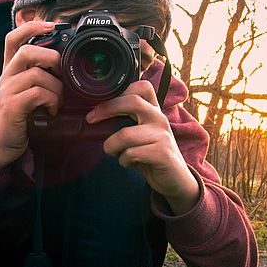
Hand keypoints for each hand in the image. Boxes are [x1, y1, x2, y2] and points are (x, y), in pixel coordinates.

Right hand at [0, 20, 62, 168]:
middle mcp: (6, 76)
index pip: (13, 38)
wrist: (0, 145)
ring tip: (58, 103)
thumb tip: (64, 65)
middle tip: (62, 73)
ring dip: (56, 89)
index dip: (31, 27)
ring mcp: (6, 91)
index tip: (52, 25)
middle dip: (51, 58)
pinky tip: (51, 112)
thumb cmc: (19, 119)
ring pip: (37, 75)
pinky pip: (37, 94)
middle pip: (26, 51)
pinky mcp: (12, 107)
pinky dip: (51, 102)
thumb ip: (40, 77)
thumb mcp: (28, 93)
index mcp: (10, 70)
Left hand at [86, 80, 200, 213]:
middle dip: (106, 109)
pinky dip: (124, 160)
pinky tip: (130, 163)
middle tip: (90, 119)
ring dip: (111, 146)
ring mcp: (163, 135)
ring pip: (125, 134)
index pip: (141, 87)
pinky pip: (131, 153)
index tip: (98, 104)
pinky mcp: (163, 153)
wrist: (176, 179)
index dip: (118, 91)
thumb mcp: (141, 133)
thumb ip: (126, 120)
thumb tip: (94, 114)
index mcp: (154, 110)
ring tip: (115, 153)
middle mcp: (159, 118)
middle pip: (132, 102)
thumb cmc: (151, 154)